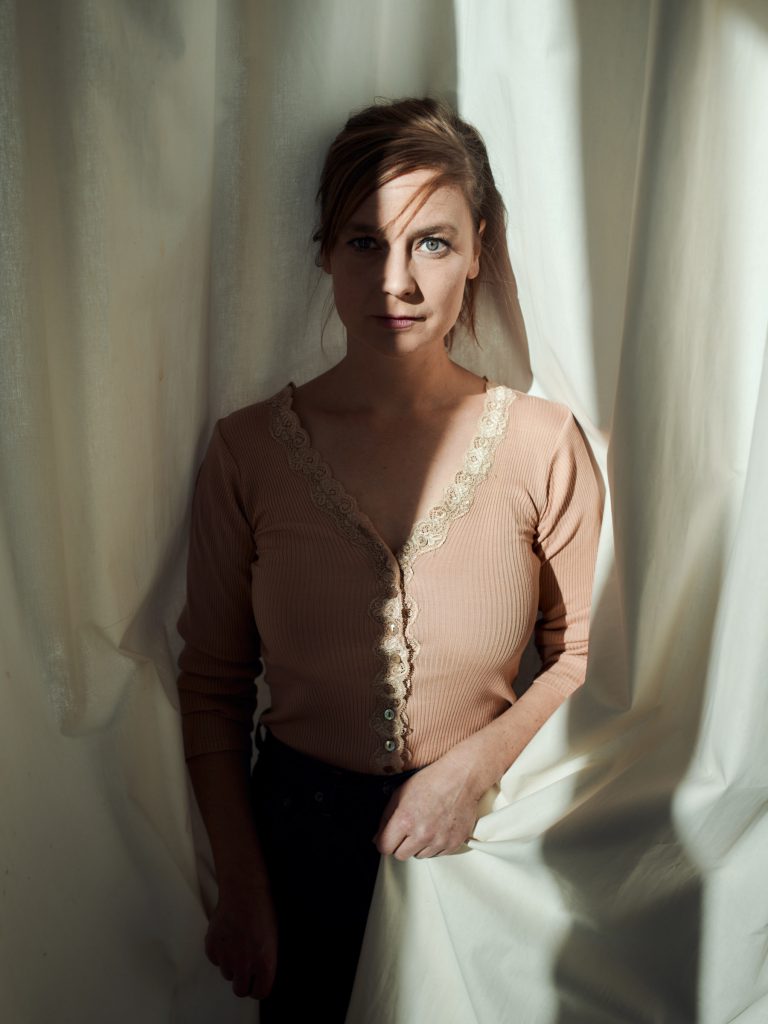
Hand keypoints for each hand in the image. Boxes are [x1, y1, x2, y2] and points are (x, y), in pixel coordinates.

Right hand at [205, 880, 277, 999]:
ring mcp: (226, 957)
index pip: (260, 992)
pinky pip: (215, 959)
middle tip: (246, 969)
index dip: (259, 987)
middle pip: (240, 990)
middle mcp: (244, 964)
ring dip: (232, 965)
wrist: (244, 891)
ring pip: (227, 974)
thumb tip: (262, 973)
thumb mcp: (274, 938)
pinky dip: (220, 953)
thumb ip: (267, 959)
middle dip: (244, 981)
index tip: (258, 982)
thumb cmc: (263, 910)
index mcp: (264, 962)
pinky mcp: (212, 947)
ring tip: (238, 945)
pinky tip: (228, 937)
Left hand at [373, 757, 480, 860]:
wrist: (461, 778)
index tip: (388, 838)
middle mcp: (422, 834)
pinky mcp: (454, 843)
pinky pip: (437, 854)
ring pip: (419, 856)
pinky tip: (437, 828)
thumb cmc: (432, 781)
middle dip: (400, 844)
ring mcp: (439, 840)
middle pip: (401, 855)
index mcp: (405, 820)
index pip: (385, 848)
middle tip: (407, 830)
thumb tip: (377, 837)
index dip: (384, 842)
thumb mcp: (400, 793)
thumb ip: (385, 818)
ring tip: (425, 825)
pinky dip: (435, 845)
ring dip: (419, 845)